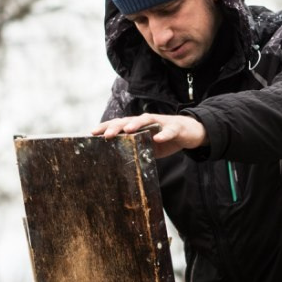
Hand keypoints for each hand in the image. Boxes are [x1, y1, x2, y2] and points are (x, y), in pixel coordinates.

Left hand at [91, 113, 206, 158]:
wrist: (189, 132)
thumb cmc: (164, 138)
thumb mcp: (147, 145)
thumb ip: (135, 148)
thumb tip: (117, 161)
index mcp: (137, 126)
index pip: (118, 124)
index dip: (105, 127)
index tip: (92, 133)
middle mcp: (146, 122)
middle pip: (128, 121)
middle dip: (116, 126)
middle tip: (106, 135)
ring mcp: (161, 123)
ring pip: (146, 120)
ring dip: (136, 124)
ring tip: (128, 130)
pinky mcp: (175, 128)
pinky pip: (169, 131)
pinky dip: (164, 134)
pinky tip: (158, 138)